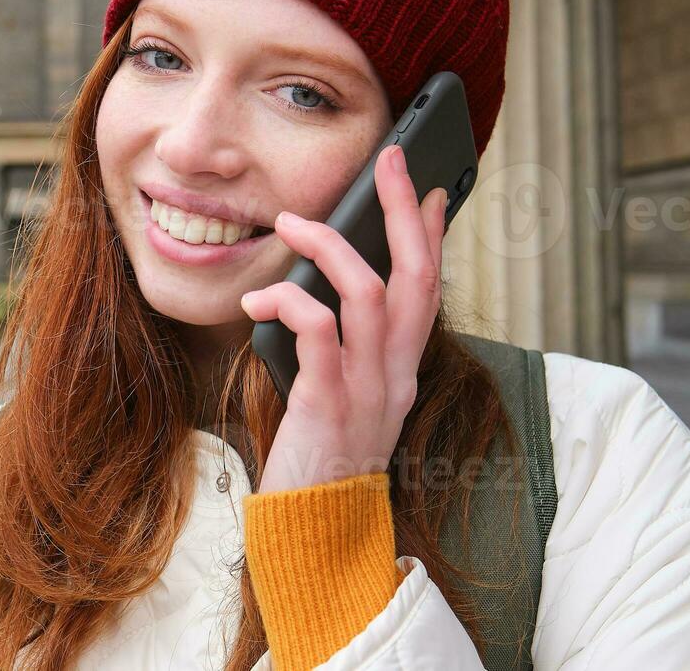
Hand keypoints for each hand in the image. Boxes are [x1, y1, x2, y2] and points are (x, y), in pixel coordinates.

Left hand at [240, 144, 450, 493]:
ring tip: (290, 221)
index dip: (430, 234)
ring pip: (368, 292)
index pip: (429, 288)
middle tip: (388, 159)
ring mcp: (367, 390)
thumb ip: (344, 346)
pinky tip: (259, 295)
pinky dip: (291, 299)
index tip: (425, 187)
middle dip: (402, 210)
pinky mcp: (328, 406)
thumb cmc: (319, 455)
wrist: (315, 530)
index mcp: (402, 369)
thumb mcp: (346, 394)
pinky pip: (318, 331)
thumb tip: (322, 287)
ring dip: (328, 245)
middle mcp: (396, 375)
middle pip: (416, 275)